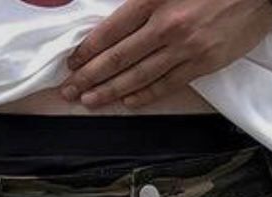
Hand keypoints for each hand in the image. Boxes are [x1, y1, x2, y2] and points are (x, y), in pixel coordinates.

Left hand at [62, 0, 271, 109]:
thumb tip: (121, 20)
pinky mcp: (202, 63)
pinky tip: (127, 100)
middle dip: (90, 75)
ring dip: (110, 91)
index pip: (112, 29)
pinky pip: (166, 84)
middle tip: (70, 90)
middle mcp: (166, 24)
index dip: (89, 49)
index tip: (73, 63)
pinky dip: (144, 94)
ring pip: (138, 75)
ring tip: (90, 101)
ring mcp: (184, 48)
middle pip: (119, 57)